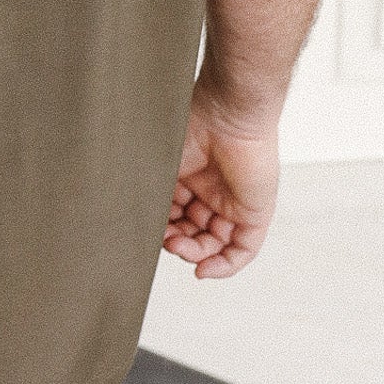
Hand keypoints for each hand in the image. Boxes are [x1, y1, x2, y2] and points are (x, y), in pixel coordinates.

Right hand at [162, 78, 279, 278]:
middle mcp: (211, 192)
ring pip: (215, 244)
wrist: (226, 113)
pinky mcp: (255, 212)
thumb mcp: (162, 166)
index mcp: (189, 177)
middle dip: (178, 243)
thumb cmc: (193, 127)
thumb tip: (127, 223)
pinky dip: (224, 265)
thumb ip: (150, 196)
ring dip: (196, 254)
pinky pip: (243, 250)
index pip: (175, 216)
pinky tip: (204, 269)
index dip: (162, 229)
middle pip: (194, 232)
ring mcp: (234, 203)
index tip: (149, 231)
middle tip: (167, 241)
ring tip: (180, 247)